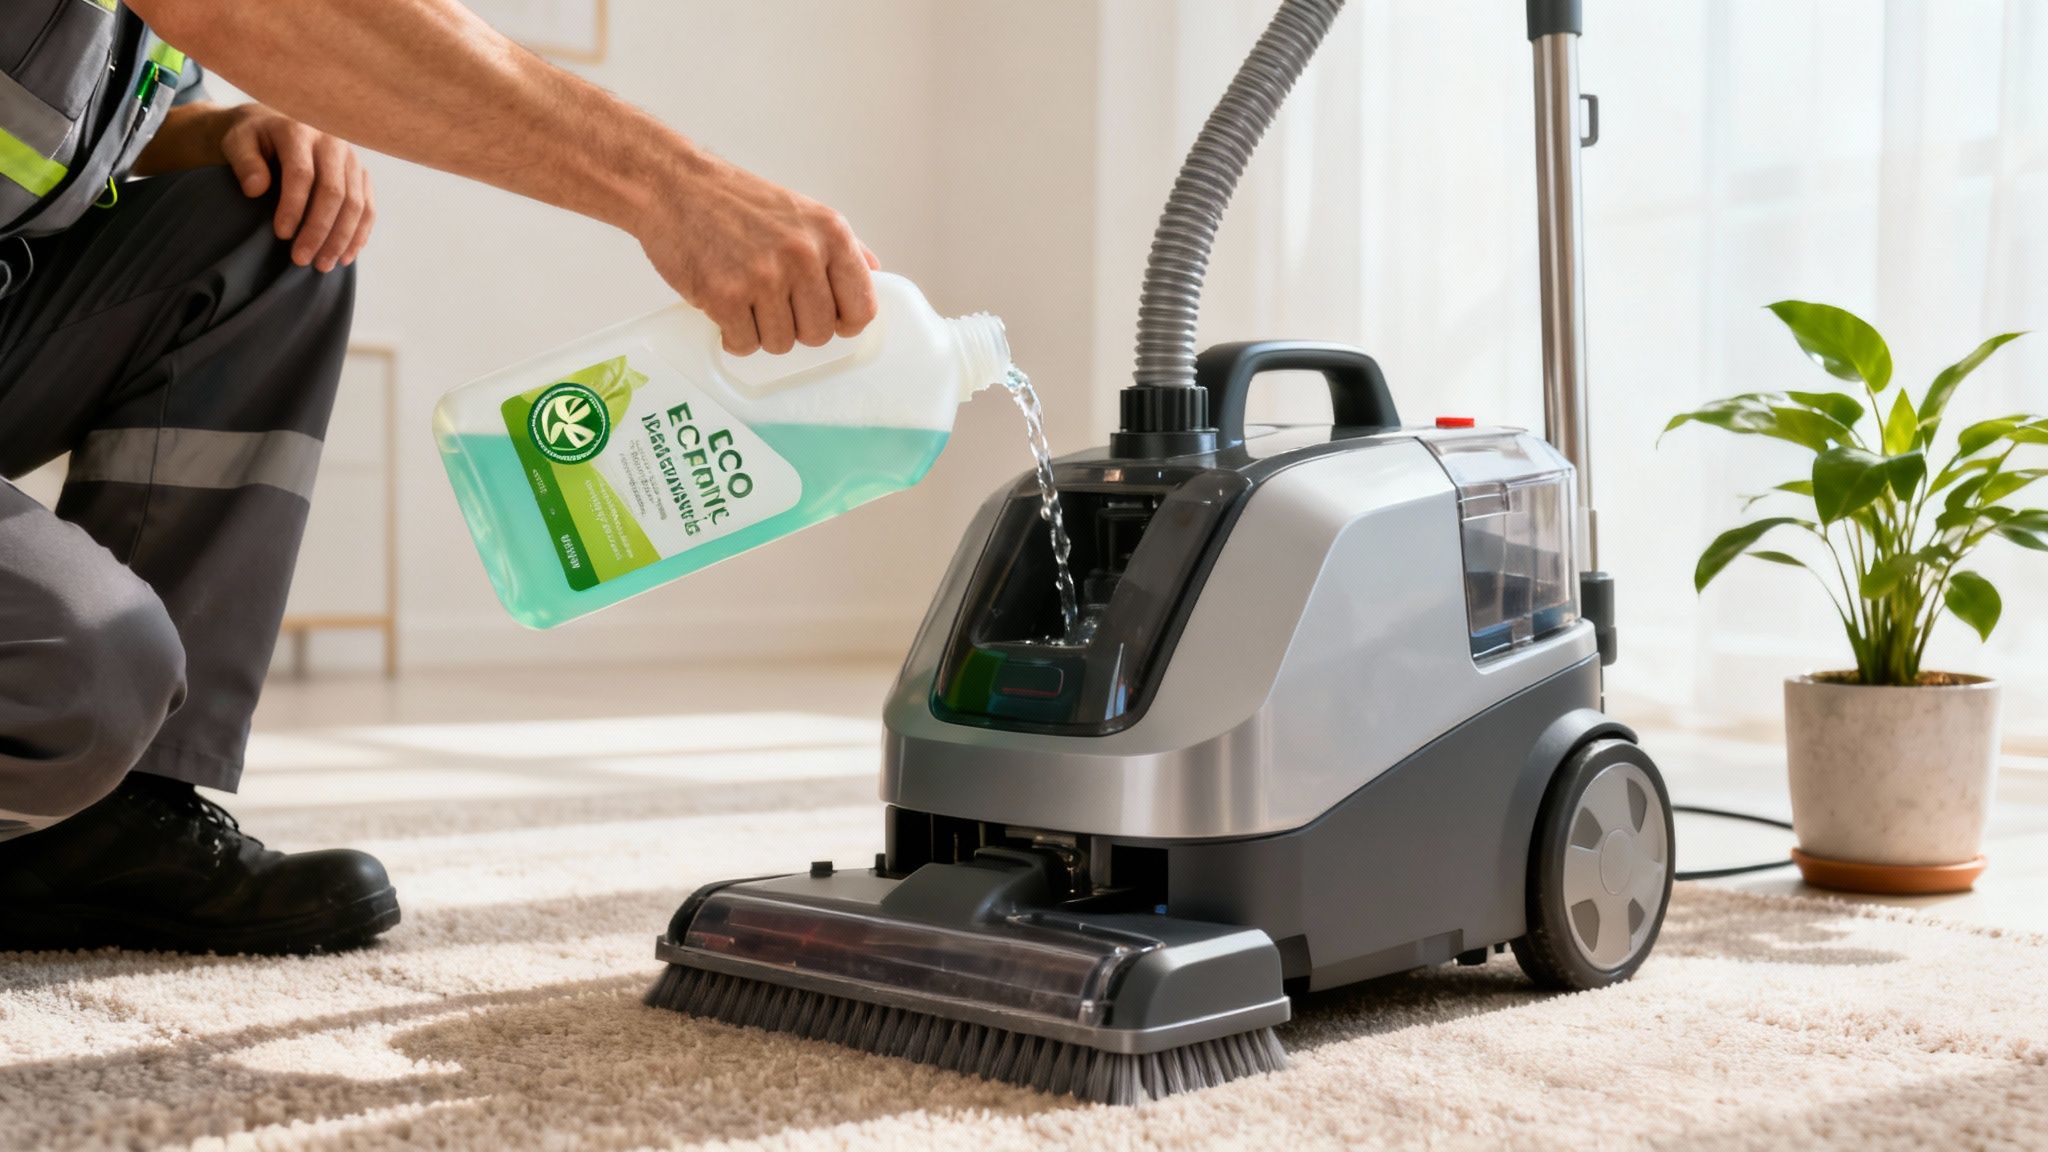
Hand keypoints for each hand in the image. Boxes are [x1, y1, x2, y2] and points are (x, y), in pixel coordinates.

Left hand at [218, 106, 375, 271]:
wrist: (277, 126)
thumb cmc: (254, 140)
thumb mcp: (238, 142)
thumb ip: (244, 162)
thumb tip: (255, 189)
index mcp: (299, 131)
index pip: (302, 174)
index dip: (294, 206)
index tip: (281, 235)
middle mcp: (332, 142)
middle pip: (335, 192)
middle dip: (319, 230)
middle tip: (301, 260)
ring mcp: (352, 159)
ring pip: (356, 204)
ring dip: (341, 239)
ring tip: (323, 265)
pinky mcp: (362, 175)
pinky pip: (368, 208)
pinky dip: (359, 235)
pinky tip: (345, 256)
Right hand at [635, 151, 879, 355]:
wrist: (673, 185)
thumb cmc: (734, 200)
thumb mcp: (801, 211)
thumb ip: (840, 246)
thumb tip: (873, 274)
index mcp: (829, 233)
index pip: (862, 307)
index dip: (845, 322)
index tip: (830, 319)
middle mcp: (802, 254)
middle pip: (820, 333)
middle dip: (797, 328)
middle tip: (773, 304)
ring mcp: (763, 277)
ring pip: (782, 344)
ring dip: (762, 332)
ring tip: (745, 299)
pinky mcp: (724, 296)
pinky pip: (744, 345)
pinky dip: (733, 336)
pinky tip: (725, 309)